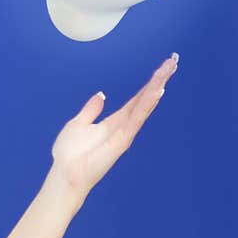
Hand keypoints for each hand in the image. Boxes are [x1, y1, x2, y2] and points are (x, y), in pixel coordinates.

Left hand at [49, 53, 179, 204]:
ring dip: (156, 87)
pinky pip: (135, 120)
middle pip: (144, 99)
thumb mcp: (78, 124)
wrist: (64, 175)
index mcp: (113, 122)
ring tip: (168, 70)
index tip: (163, 68)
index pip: (136, 99)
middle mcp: (122, 127)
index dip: (149, 84)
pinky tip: (157, 91)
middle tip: (173, 62)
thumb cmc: (69, 155)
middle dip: (159, 80)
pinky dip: (146, 105)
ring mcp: (124, 134)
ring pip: (143, 106)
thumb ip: (91, 110)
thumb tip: (101, 95)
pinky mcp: (121, 141)